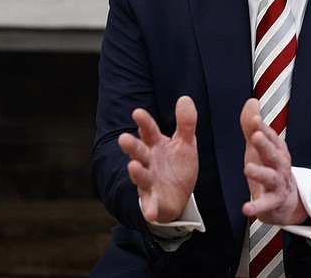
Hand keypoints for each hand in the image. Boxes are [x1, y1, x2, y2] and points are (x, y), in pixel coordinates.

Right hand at [117, 95, 198, 223]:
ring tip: (133, 167)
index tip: (137, 112)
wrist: (177, 194)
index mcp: (155, 145)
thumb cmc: (177, 164)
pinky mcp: (153, 200)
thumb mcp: (185, 142)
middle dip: (132, 146)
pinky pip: (150, 204)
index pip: (148, 130)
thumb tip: (185, 98)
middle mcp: (148, 161)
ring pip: (140, 176)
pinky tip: (150, 213)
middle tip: (124, 139)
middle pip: (139, 152)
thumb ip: (185, 122)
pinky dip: (149, 209)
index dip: (143, 122)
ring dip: (136, 172)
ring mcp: (148, 181)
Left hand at [240, 98, 307, 225]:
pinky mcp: (273, 202)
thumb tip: (252, 102)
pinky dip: (256, 207)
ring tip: (248, 169)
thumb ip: (252, 126)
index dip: (261, 127)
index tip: (254, 118)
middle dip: (265, 144)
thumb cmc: (270, 168)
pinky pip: (265, 204)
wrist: (286, 201)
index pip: (269, 135)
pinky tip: (246, 208)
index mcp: (276, 149)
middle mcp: (279, 164)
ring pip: (270, 177)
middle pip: (273, 153)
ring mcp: (277, 183)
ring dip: (260, 172)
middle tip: (256, 136)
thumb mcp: (259, 147)